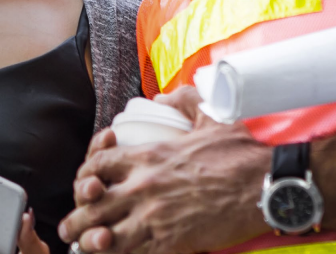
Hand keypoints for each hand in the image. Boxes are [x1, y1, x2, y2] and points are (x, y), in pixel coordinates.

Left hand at [59, 87, 270, 253]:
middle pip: (94, 202)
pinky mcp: (174, 242)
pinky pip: (137, 253)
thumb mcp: (208, 114)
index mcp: (149, 154)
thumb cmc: (240, 151)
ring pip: (107, 234)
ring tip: (81, 247)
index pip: (98, 163)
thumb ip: (181, 101)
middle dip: (77, 216)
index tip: (86, 183)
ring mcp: (157, 216)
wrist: (267, 184)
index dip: (86, 173)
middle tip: (69, 228)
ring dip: (90, 242)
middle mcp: (144, 184)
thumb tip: (165, 97)